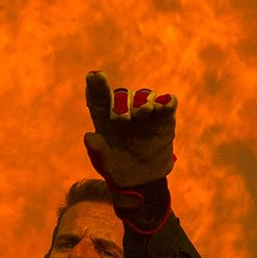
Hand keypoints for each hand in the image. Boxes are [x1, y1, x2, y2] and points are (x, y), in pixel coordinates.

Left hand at [83, 70, 176, 188]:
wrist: (142, 181)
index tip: (95, 76)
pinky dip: (167, 101)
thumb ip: (98, 151)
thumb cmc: (118, 170)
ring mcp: (145, 113)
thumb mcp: (105, 164)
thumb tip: (89, 136)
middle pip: (122, 96)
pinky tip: (166, 103)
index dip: (96, 86)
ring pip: (144, 95)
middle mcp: (124, 111)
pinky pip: (167, 102)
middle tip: (122, 119)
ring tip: (144, 112)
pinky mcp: (164, 118)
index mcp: (105, 118)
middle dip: (123, 102)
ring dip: (144, 100)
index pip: (98, 98)